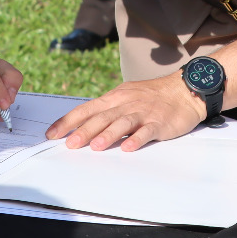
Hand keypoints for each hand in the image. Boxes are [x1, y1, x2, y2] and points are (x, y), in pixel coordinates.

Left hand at [46, 73, 205, 151]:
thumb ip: (107, 111)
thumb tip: (82, 125)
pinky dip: (137, 139)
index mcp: (115, 98)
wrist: (184, 90)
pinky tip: (128, 147)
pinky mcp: (159, 122)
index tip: (52, 134)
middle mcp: (126, 103)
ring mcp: (143, 112)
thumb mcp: (126, 97)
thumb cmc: (152, 96)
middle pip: (102, 117)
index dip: (69, 121)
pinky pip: (147, 131)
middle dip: (84, 130)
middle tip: (70, 144)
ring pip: (122, 123)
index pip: (87, 109)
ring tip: (95, 146)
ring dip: (108, 134)